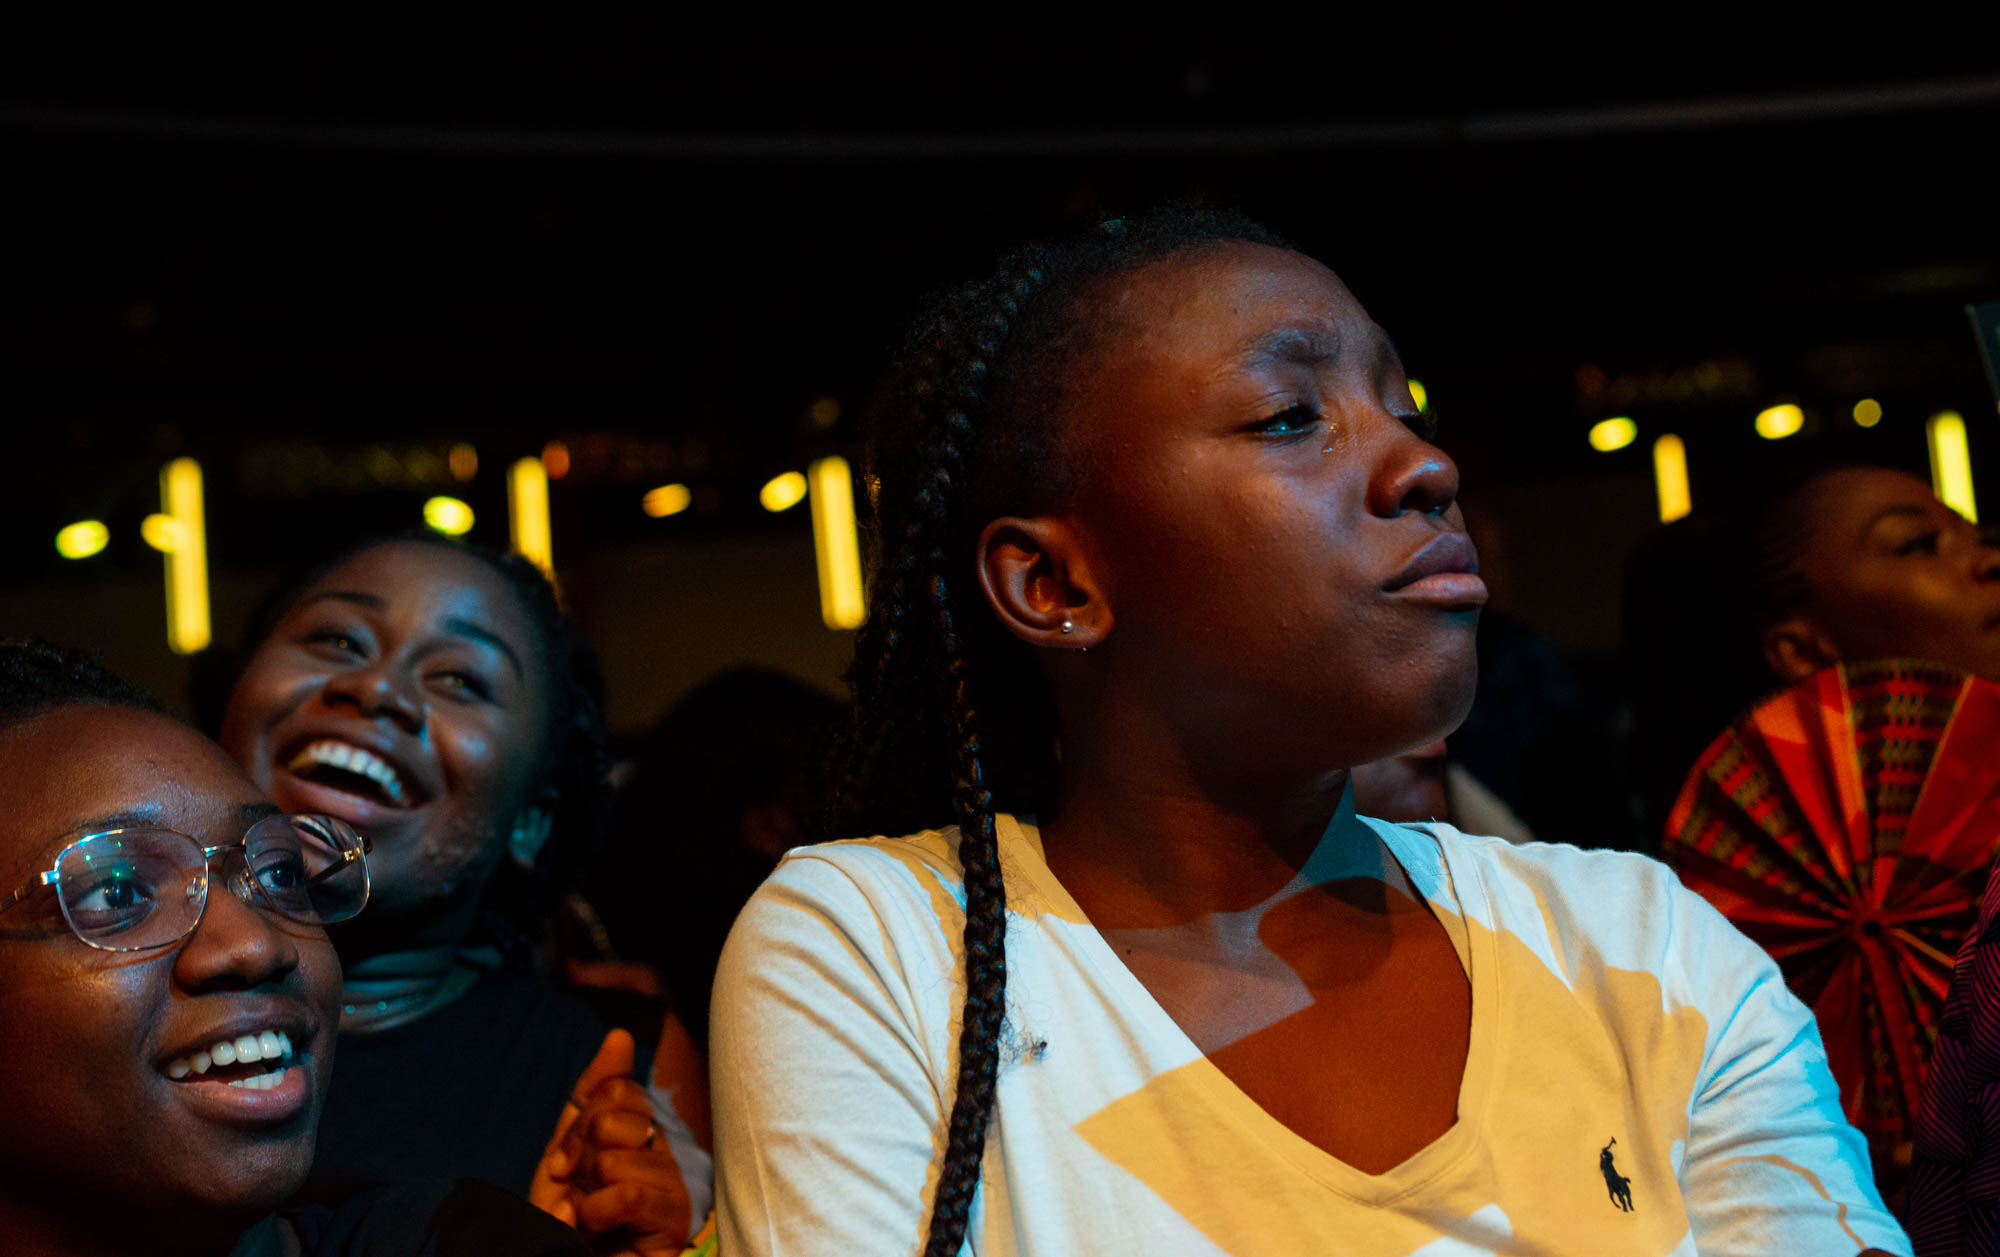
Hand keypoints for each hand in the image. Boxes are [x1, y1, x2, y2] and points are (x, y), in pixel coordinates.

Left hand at [529, 1029, 692, 1253]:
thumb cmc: (568, 1217)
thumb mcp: (569, 1148)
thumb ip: (594, 1092)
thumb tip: (621, 1035)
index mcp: (646, 1134)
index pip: (617, 1092)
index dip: (577, 1130)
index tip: (565, 1167)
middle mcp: (667, 1156)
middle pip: (614, 1119)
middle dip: (580, 1159)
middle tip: (577, 1191)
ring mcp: (676, 1191)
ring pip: (616, 1158)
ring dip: (584, 1195)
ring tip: (587, 1219)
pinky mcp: (675, 1225)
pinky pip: (631, 1194)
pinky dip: (596, 1213)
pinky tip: (594, 1230)